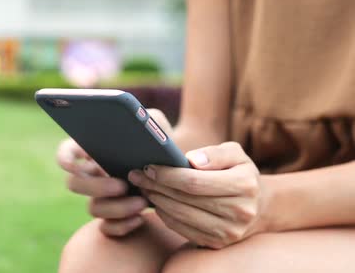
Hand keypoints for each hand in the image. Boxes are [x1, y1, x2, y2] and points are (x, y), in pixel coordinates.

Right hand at [56, 109, 171, 236]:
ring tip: (142, 202)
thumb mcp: (154, 122)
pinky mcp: (115, 217)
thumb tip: (130, 125)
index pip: (67, 151)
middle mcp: (93, 175)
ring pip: (93, 208)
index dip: (63, 157)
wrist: (178, 168)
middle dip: (95, 186)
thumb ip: (142, 118)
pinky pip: (108, 228)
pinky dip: (122, 226)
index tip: (71, 164)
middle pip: (74, 184)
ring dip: (116, 207)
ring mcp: (102, 198)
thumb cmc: (161, 141)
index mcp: (94, 149)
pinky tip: (140, 219)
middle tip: (122, 185)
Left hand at [128, 142, 268, 248]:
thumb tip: (191, 160)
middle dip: (156, 186)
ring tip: (144, 187)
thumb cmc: (239, 172)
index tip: (149, 167)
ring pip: (180, 216)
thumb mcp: (234, 154)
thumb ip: (214, 153)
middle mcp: (239, 212)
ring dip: (157, 201)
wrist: (259, 206)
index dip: (167, 175)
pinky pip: (182, 229)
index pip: (194, 181)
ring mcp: (228, 232)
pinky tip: (157, 202)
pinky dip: (165, 215)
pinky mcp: (217, 243)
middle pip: (184, 199)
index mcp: (244, 185)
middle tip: (137, 175)